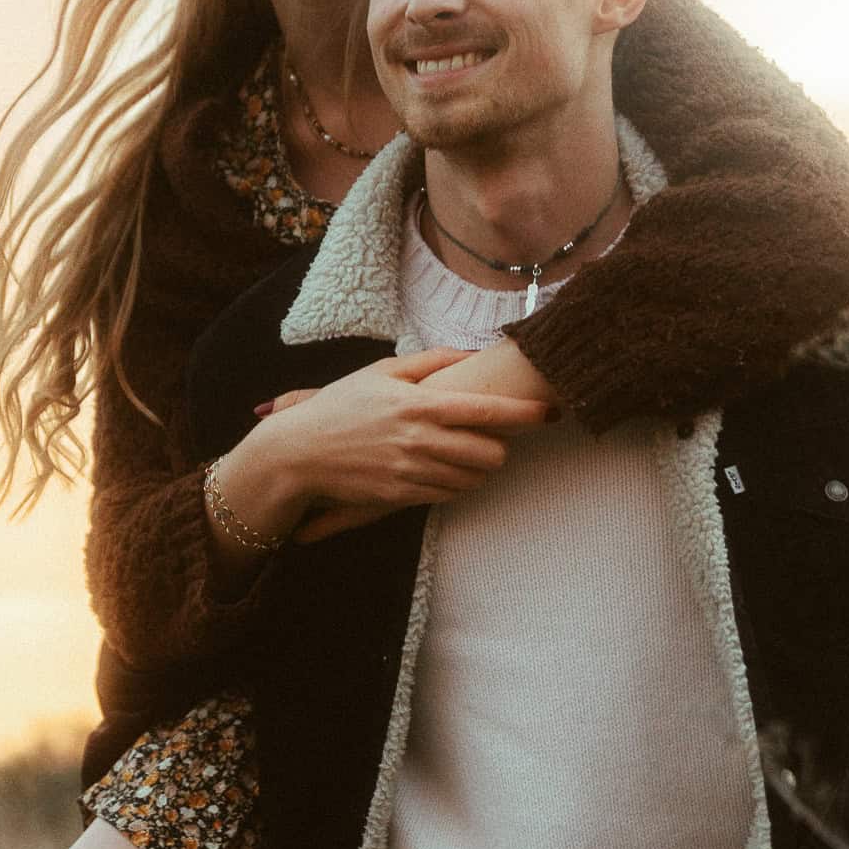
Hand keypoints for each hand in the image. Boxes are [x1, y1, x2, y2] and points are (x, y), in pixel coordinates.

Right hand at [236, 348, 550, 536]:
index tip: (548, 412)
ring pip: (473, 479)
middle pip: (489, 454)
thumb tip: (472, 352)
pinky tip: (445, 470)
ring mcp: (411, 472)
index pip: (486, 412)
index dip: (524, 415)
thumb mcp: (382, 372)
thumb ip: (431, 361)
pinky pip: (448, 495)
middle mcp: (419, 441)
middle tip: (494, 438)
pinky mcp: (401, 496)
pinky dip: (455, 484)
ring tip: (469, 455)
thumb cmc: (341, 405)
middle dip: (500, 447)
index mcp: (418, 404)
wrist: (300, 453)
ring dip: (480, 469)